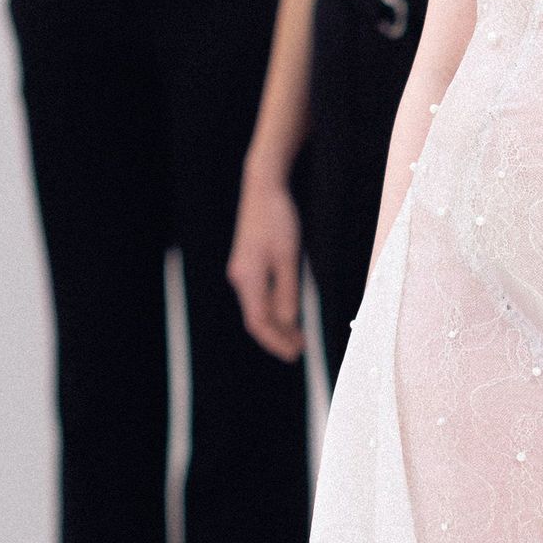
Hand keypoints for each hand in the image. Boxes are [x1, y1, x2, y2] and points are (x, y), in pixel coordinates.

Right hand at [228, 170, 305, 360]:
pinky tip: (289, 314)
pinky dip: (275, 309)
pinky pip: (259, 296)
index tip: (295, 354)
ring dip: (278, 325)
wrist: (264, 188)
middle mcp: (240, 278)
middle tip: (301, 350)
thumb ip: (287, 292)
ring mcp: (242, 272)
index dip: (276, 341)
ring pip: (258, 308)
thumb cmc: (278, 219)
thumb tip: (288, 323)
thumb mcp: (289, 258)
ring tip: (299, 337)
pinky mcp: (248, 265)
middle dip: (278, 337)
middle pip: (257, 319)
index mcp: (248, 278)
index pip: (258, 322)